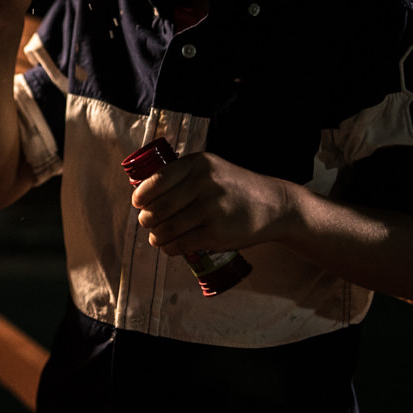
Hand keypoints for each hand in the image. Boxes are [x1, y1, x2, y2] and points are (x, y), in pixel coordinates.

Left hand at [131, 152, 295, 255]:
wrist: (273, 204)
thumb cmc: (234, 187)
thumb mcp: (210, 168)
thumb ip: (181, 174)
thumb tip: (142, 191)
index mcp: (198, 164)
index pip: (155, 181)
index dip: (141, 196)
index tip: (139, 203)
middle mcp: (203, 184)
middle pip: (157, 208)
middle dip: (146, 219)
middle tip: (148, 223)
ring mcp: (210, 209)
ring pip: (166, 229)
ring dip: (156, 237)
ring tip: (157, 237)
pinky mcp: (216, 234)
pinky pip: (180, 244)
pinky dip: (169, 248)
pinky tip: (170, 246)